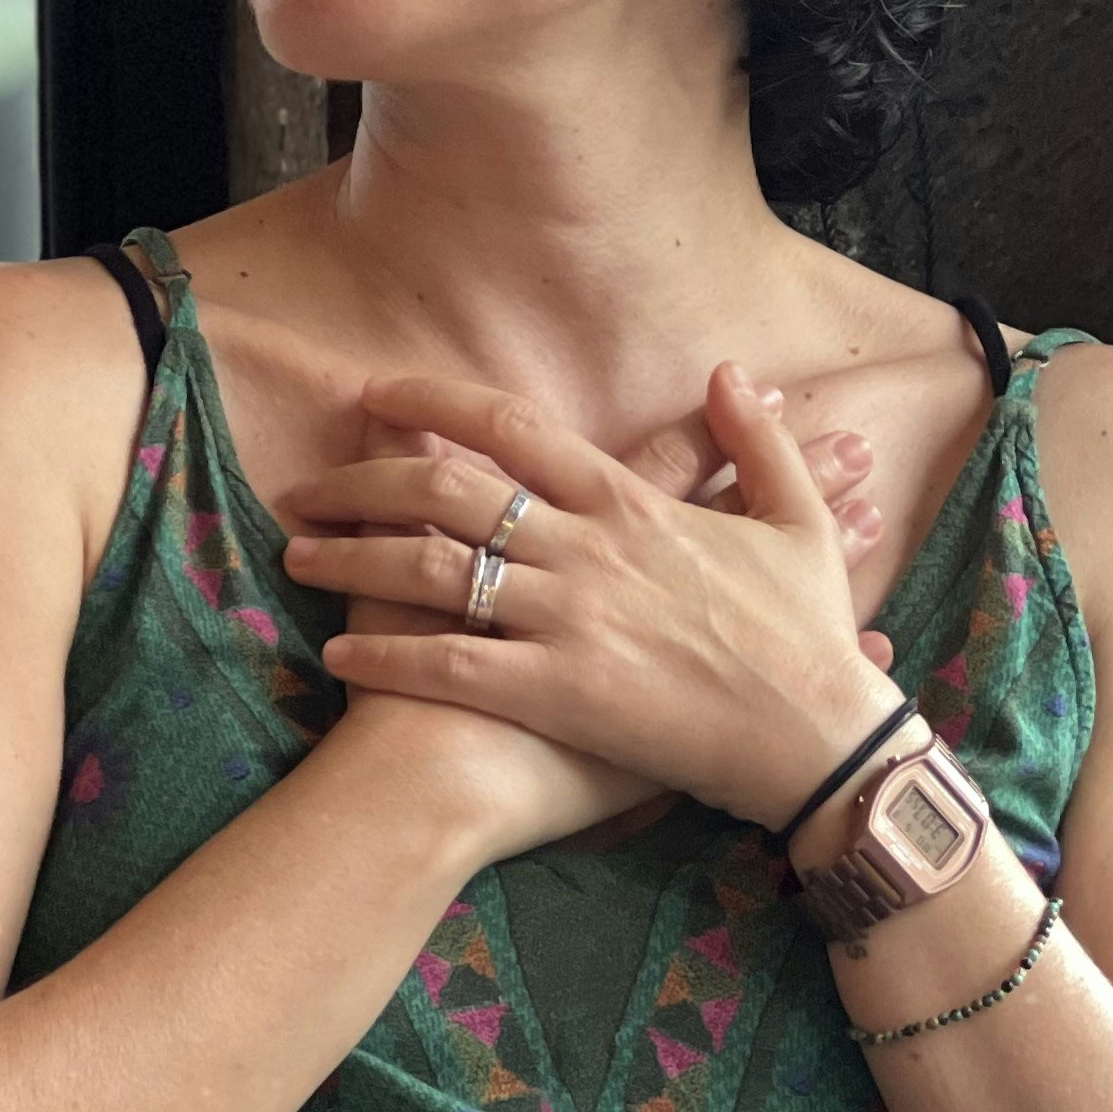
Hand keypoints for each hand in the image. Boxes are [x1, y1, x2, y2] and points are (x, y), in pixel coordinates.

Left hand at [286, 360, 914, 843]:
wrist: (819, 740)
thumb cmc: (810, 638)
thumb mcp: (801, 524)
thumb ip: (758, 441)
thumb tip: (729, 371)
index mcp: (633, 504)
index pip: (514, 429)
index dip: (434, 403)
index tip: (376, 394)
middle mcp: (587, 550)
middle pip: (448, 491)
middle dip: (363, 480)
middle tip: (306, 488)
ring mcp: (567, 620)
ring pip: (433, 570)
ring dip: (352, 559)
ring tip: (294, 557)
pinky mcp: (556, 692)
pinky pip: (449, 665)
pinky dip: (384, 654)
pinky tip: (334, 651)